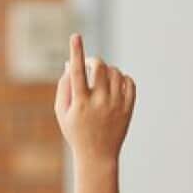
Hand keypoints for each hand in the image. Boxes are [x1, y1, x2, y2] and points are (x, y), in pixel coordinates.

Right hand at [54, 34, 135, 164]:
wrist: (97, 156)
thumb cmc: (76, 132)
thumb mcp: (62, 113)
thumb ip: (64, 87)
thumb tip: (71, 63)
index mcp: (80, 103)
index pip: (78, 72)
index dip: (76, 52)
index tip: (75, 36)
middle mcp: (99, 102)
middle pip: (100, 67)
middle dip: (95, 61)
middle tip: (91, 66)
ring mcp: (116, 105)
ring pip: (116, 72)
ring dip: (108, 71)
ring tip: (102, 80)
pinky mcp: (128, 108)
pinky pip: (129, 82)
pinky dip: (122, 78)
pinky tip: (115, 86)